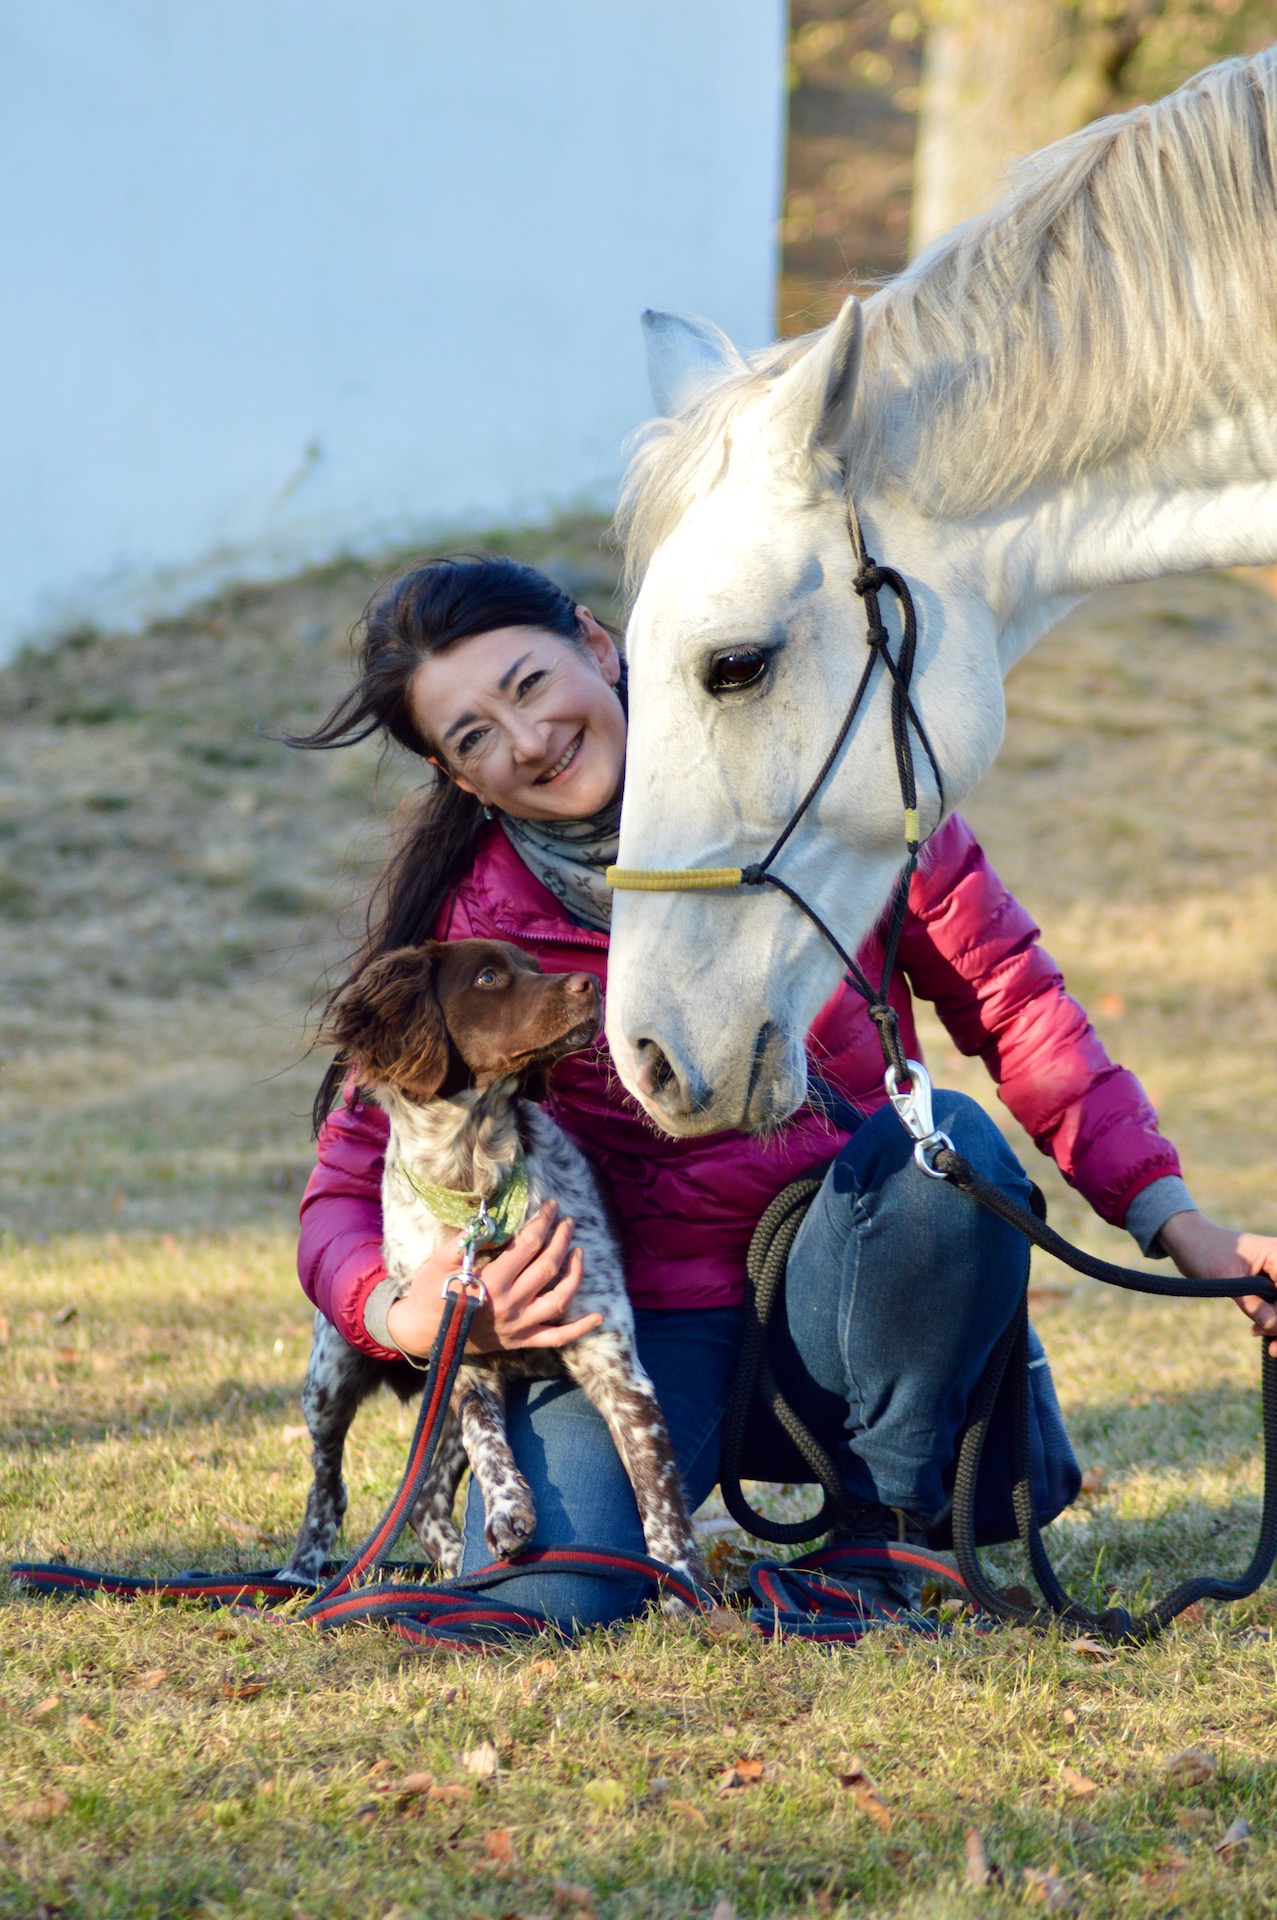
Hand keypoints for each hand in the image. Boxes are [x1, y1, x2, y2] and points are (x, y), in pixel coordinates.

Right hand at [384, 1199, 601, 1359]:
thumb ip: (466, 1239)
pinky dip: (579, 1329)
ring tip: (579, 1252)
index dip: (543, 1222)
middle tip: (568, 1222)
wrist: (422, 1333)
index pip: (528, 1246)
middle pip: (549, 1267)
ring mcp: (519, 1326)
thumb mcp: (440, 1260)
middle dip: (562, 1239)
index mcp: (492, 1282)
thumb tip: (490, 1217)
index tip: (552, 1207)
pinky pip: (556, 1338)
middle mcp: (511, 1304)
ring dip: (575, 1274)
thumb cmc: (430, 1292)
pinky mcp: (520, 1341)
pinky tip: (598, 1316)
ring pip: (560, 1299)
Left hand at [1157, 1210, 1276, 1354]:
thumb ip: (1250, 1302)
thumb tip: (1273, 1325)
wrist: (1187, 1241)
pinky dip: (1271, 1320)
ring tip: (1269, 1347)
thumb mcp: (1226, 1278)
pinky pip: (1276, 1305)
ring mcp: (1276, 1273)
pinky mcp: (1268, 1283)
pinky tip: (1257, 1330)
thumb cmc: (1204, 1251)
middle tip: (1273, 1349)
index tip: (1272, 1330)